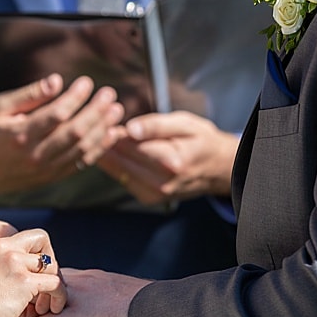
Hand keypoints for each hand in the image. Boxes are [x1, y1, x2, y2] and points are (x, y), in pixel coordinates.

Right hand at [0, 73, 125, 202]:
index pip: (56, 114)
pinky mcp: (51, 178)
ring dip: (102, 129)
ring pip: (82, 149)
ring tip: (116, 111)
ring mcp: (45, 169)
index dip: (76, 97)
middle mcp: (34, 154)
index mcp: (20, 134)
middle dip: (96, 111)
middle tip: (110, 94)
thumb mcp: (1, 107)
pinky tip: (110, 133)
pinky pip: (80, 164)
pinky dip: (98, 149)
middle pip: (74, 132)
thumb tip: (57, 81)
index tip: (87, 82)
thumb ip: (30, 95)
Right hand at [0, 228, 66, 316]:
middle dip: (48, 260)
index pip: (22, 239)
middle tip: (46, 285)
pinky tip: (53, 309)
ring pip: (51, 264)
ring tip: (49, 303)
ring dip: (54, 283)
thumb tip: (19, 282)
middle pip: (41, 239)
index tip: (32, 277)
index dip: (32, 257)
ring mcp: (13, 262)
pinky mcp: (24, 281)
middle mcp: (1, 247)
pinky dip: (59, 296)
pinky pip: (55, 283)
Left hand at [0, 268, 146, 316]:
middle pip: (42, 286)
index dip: (41, 288)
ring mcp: (77, 299)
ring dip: (22, 312)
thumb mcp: (122, 308)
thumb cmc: (146, 311)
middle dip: (27, 296)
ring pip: (39, 302)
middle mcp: (82, 283)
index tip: (30, 297)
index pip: (58, 278)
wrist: (157, 310)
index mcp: (93, 278)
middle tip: (13, 307)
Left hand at [95, 111, 237, 203]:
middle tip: (100, 124)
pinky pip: (123, 179)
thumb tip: (130, 129)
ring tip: (106, 136)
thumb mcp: (184, 123)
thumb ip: (155, 125)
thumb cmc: (200, 141)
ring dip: (108, 154)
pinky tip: (116, 152)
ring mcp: (155, 194)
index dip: (113, 131)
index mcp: (172, 161)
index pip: (131, 145)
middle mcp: (162, 182)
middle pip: (121, 159)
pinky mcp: (149, 199)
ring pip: (117, 171)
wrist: (217, 169)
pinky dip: (116, 165)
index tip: (104, 118)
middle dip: (107, 141)